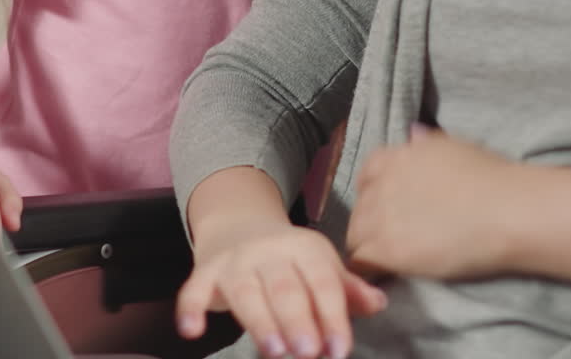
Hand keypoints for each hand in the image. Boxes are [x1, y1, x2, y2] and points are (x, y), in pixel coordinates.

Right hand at [176, 220, 386, 358]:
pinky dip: (191, 307)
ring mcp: (236, 261)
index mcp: (304, 248)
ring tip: (273, 351)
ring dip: (258, 320)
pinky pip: (194, 289)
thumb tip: (380, 303)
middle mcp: (270, 251)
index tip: (340, 349)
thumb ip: (346, 289)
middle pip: (285, 287)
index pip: (322, 281)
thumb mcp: (319, 265)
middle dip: (297, 320)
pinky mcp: (206, 273)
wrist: (239, 224)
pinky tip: (191, 329)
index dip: (333, 314)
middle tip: (307, 352)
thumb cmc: (290, 259)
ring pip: (246, 290)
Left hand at [346, 129, 522, 280]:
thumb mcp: (454, 147)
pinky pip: (361, 261)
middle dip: (370, 220)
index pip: (368, 173)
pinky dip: (368, 270)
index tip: (388, 205)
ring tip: (389, 259)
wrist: (505, 210)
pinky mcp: (387, 249)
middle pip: (360, 206)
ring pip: (355, 234)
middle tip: (391, 236)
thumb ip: (426, 144)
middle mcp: (383, 182)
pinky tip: (383, 276)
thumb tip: (413, 135)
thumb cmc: (491, 178)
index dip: (376, 191)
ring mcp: (381, 215)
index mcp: (398, 155)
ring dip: (368, 245)